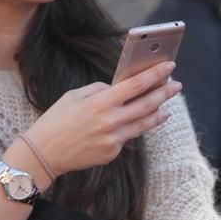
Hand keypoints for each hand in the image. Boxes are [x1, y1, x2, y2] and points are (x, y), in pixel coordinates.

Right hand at [24, 61, 181, 176]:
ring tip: (168, 106)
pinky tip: (143, 122)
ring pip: (144, 123)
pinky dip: (136, 127)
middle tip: (177, 86)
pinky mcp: (113, 152)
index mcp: (99, 103)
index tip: (169, 67)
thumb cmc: (56, 120)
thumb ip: (99, 90)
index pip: (135, 85)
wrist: (44, 152)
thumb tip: (120, 87)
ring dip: (159, 113)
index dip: (155, 75)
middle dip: (164, 93)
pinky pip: (129, 136)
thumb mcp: (73, 96)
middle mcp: (110, 121)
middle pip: (147, 104)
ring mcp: (113, 139)